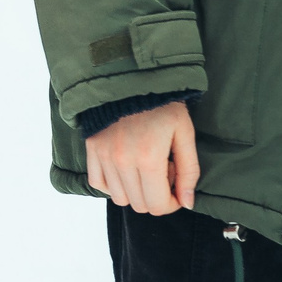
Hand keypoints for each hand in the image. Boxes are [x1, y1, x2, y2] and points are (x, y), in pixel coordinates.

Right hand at [85, 100, 199, 215]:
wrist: (131, 76)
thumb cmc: (163, 104)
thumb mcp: (184, 133)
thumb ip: (189, 171)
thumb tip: (186, 203)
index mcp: (148, 158)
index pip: (158, 205)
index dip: (172, 204)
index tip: (177, 189)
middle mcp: (122, 161)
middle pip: (139, 204)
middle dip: (156, 196)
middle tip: (163, 173)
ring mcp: (104, 155)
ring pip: (120, 198)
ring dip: (135, 191)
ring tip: (144, 168)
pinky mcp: (92, 148)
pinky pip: (97, 183)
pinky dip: (113, 185)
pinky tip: (125, 171)